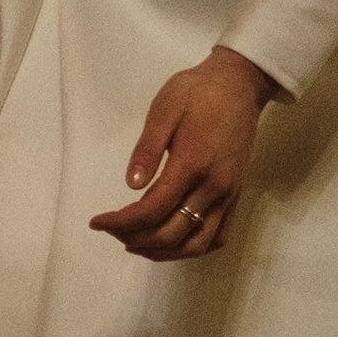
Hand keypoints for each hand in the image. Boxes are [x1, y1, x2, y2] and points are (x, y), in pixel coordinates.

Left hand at [89, 44, 278, 260]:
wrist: (240, 84)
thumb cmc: (197, 92)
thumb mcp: (164, 109)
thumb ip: (147, 149)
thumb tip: (131, 185)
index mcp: (192, 164)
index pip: (152, 210)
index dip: (121, 223)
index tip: (97, 222)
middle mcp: (214, 187)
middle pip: (171, 233)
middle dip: (135, 238)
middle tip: (111, 230)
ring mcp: (228, 194)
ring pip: (196, 244)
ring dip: (163, 251)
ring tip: (134, 243)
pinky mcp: (236, 195)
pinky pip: (218, 236)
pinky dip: (192, 247)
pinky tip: (170, 242)